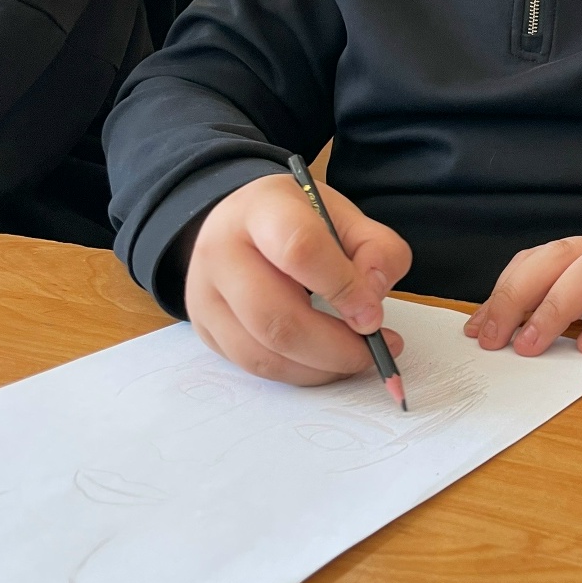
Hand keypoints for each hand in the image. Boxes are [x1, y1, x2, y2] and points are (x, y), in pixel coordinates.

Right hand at [185, 173, 411, 385]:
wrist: (238, 224)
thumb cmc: (294, 221)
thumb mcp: (343, 216)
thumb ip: (375, 248)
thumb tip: (372, 297)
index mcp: (261, 209)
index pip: (299, 250)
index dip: (343, 288)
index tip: (373, 315)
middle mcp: (221, 251)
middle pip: (275, 317)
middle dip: (335, 346)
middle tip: (374, 350)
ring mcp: (205, 295)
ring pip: (263, 353)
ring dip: (320, 367)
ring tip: (355, 357)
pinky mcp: (207, 331)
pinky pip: (255, 367)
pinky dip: (300, 373)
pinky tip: (326, 362)